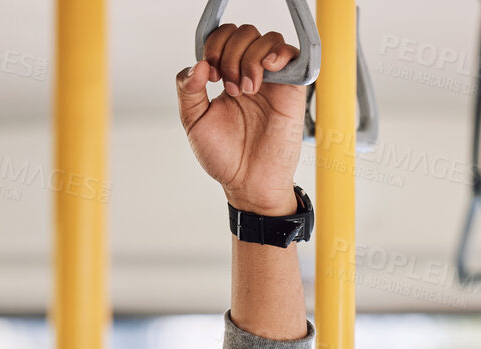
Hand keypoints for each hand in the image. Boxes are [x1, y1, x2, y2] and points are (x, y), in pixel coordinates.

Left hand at [176, 24, 305, 215]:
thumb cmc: (225, 158)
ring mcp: (273, 81)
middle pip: (244, 33)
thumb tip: (198, 65)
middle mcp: (250, 73)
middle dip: (231, 54)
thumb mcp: (194, 122)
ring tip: (247, 90)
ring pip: (267, 39)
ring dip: (250, 59)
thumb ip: (188, 90)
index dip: (214, 47)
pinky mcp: (292, 90)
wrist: (249, 183)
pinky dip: (278, 54)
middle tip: (230, 88)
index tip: (211, 76)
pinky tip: (266, 72)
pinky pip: (292, 55)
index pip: (222, 37)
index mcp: (227, 76)